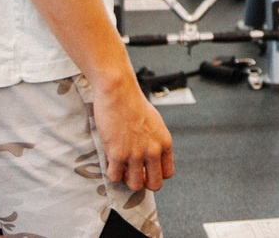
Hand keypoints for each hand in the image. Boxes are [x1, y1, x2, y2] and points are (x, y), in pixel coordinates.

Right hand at [90, 76, 174, 191]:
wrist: (119, 92)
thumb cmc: (134, 104)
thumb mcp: (155, 123)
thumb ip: (155, 141)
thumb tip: (152, 157)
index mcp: (165, 143)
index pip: (167, 173)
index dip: (155, 175)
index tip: (146, 171)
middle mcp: (153, 151)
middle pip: (154, 184)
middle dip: (143, 182)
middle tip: (133, 174)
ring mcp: (135, 154)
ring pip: (134, 185)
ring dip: (126, 179)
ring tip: (121, 168)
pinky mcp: (117, 154)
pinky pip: (114, 177)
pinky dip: (112, 173)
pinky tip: (110, 162)